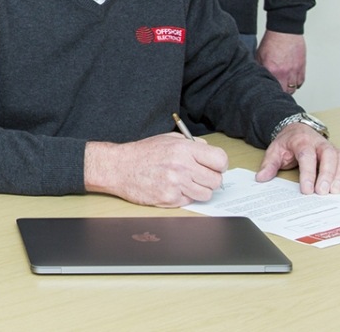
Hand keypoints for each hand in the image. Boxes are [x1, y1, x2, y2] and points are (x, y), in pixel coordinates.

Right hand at [84, 134, 228, 206]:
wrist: (119, 167)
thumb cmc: (142, 153)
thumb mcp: (167, 139)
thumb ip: (191, 144)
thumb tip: (210, 153)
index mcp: (183, 149)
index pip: (220, 160)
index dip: (220, 165)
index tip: (215, 166)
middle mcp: (182, 166)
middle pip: (216, 180)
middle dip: (210, 178)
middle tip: (198, 175)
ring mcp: (176, 184)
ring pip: (206, 194)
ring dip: (198, 189)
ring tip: (184, 182)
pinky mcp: (170, 199)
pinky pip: (190, 201)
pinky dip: (184, 196)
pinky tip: (172, 187)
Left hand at [256, 29, 305, 93]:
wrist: (285, 32)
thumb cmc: (272, 42)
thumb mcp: (259, 55)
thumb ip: (259, 67)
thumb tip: (257, 76)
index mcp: (272, 69)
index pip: (272, 88)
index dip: (270, 91)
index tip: (268, 92)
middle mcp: (284, 72)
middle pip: (285, 91)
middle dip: (280, 92)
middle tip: (277, 90)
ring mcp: (295, 70)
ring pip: (293, 88)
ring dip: (288, 88)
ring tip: (284, 86)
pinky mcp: (302, 67)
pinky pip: (301, 81)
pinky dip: (296, 83)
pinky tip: (291, 80)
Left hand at [256, 124, 339, 193]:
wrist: (297, 130)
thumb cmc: (288, 143)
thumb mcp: (275, 151)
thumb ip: (269, 164)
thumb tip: (261, 178)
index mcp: (301, 141)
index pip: (307, 156)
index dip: (308, 173)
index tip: (306, 189)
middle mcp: (320, 143)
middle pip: (328, 156)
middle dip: (327, 174)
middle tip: (323, 192)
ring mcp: (332, 148)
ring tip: (335, 192)